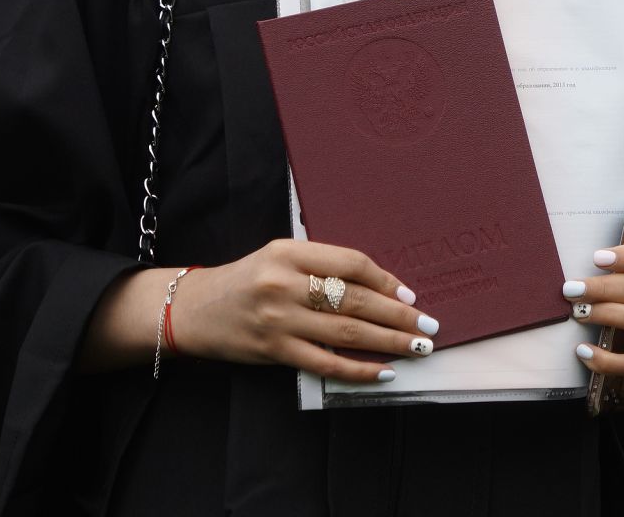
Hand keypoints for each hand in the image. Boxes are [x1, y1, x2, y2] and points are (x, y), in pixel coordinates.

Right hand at [167, 239, 438, 383]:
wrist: (194, 309)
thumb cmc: (245, 280)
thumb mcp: (280, 257)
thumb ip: (321, 265)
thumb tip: (379, 286)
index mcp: (289, 252)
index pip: (350, 263)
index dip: (386, 279)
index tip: (410, 293)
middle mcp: (285, 283)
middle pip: (355, 299)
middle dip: (398, 314)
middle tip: (429, 325)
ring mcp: (279, 319)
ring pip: (346, 332)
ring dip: (388, 341)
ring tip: (417, 346)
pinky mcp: (274, 351)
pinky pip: (326, 363)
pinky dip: (358, 369)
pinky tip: (383, 370)